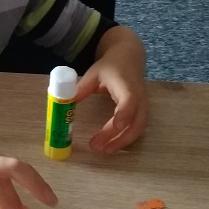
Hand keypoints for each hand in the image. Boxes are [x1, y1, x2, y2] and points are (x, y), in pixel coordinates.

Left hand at [75, 27, 147, 153]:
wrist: (130, 58)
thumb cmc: (111, 66)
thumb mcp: (94, 73)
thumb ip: (81, 88)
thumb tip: (65, 104)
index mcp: (127, 85)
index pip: (129, 101)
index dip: (124, 114)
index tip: (116, 126)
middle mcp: (140, 98)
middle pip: (135, 122)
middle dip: (119, 137)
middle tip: (97, 146)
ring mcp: (143, 106)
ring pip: (138, 129)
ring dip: (122, 142)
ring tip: (103, 150)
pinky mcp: (141, 113)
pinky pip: (137, 129)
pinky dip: (126, 140)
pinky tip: (111, 146)